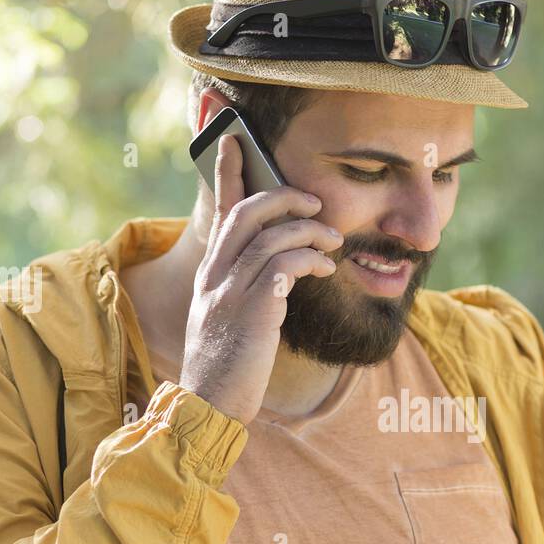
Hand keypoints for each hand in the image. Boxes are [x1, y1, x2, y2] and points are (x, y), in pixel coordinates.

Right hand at [180, 132, 343, 425]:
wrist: (209, 405)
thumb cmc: (227, 365)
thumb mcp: (229, 318)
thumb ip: (246, 287)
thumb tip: (280, 270)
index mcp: (210, 272)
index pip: (220, 211)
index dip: (228, 172)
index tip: (235, 138)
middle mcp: (215, 274)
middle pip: (248, 212)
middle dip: (287, 197)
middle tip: (317, 203)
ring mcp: (231, 291)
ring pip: (271, 235)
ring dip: (310, 230)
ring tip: (334, 241)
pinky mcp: (252, 310)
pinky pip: (284, 266)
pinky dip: (309, 258)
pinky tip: (326, 267)